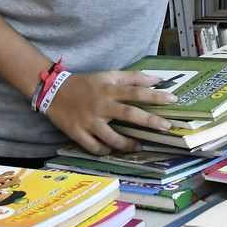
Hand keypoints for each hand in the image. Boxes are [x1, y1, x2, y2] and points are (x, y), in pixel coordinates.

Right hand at [47, 69, 175, 154]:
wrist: (53, 91)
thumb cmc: (85, 84)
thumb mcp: (108, 75)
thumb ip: (132, 77)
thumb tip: (158, 79)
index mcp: (109, 89)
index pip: (136, 92)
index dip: (155, 96)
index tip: (173, 100)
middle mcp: (101, 105)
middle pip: (128, 114)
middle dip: (149, 121)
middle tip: (166, 127)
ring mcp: (89, 121)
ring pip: (112, 138)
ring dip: (127, 144)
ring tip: (138, 145)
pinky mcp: (77, 133)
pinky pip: (95, 148)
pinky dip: (105, 151)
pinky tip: (112, 150)